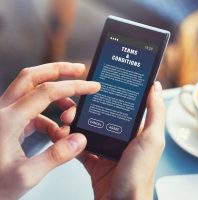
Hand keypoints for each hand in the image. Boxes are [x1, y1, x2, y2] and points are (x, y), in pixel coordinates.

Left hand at [0, 63, 99, 199]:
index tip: (92, 87)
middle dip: (59, 70)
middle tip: (79, 70)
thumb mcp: (26, 176)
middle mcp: (3, 111)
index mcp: (7, 120)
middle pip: (32, 76)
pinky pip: (32, 111)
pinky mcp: (7, 123)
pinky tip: (57, 133)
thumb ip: (56, 156)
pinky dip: (49, 117)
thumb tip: (79, 139)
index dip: (73, 86)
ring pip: (32, 91)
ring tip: (71, 115)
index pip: (46, 91)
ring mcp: (4, 116)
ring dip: (56, 98)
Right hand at [78, 82, 164, 199]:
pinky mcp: (95, 161)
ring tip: (67, 120)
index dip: (109, 96)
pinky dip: (70, 141)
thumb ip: (155, 113)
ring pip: (89, 130)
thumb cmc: (139, 176)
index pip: (122, 107)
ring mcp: (108, 150)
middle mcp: (123, 139)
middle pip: (102, 116)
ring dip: (76, 123)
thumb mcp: (152, 140)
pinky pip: (80, 147)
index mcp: (138, 131)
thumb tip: (156, 88)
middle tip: (75, 107)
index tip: (95, 87)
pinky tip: (64, 135)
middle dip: (86, 109)